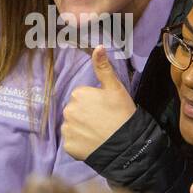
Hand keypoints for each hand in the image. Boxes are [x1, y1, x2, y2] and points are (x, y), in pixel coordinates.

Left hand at [61, 46, 136, 161]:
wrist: (126, 145)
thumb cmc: (122, 114)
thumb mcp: (115, 88)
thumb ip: (103, 68)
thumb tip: (98, 46)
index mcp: (78, 94)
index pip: (82, 96)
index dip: (94, 103)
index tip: (105, 110)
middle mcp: (68, 110)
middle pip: (75, 111)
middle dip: (85, 115)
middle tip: (102, 122)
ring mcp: (67, 129)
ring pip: (72, 126)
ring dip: (81, 129)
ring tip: (98, 134)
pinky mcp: (68, 146)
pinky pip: (71, 142)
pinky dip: (79, 143)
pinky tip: (92, 144)